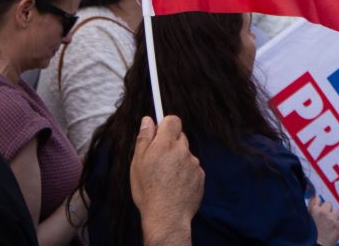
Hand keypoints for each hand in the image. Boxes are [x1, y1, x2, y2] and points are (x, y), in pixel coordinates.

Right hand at [132, 115, 204, 245]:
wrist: (167, 217)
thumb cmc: (148, 191)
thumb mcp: (137, 164)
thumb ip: (144, 139)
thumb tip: (148, 120)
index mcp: (165, 144)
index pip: (172, 120)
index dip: (165, 124)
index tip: (159, 132)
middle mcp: (183, 150)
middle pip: (179, 137)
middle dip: (170, 144)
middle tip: (159, 160)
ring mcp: (194, 164)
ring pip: (186, 154)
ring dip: (178, 160)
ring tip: (166, 178)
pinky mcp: (201, 176)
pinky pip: (192, 168)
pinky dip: (186, 173)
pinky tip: (176, 186)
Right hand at [309, 197, 338, 245]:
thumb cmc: (309, 236)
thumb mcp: (306, 220)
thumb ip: (310, 209)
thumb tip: (314, 198)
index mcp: (313, 210)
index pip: (317, 199)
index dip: (318, 205)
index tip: (318, 208)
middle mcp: (323, 212)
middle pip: (328, 204)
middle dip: (327, 210)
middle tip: (324, 219)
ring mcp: (332, 219)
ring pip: (337, 212)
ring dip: (334, 217)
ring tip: (329, 225)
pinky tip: (334, 230)